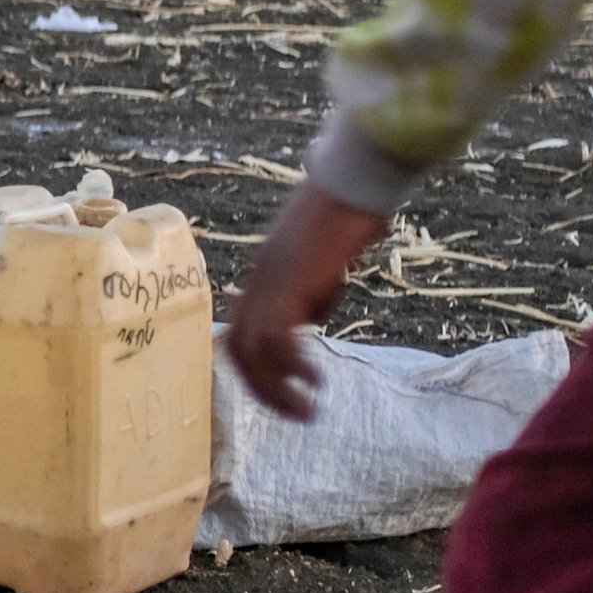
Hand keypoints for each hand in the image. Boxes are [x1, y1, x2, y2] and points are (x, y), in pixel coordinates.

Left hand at [221, 175, 390, 421]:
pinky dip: (290, 365)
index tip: (283, 392)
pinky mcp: (291, 280)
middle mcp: (259, 279)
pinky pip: (278, 335)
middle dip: (263, 389)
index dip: (256, 369)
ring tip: (308, 410)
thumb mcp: (325, 259)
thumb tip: (312, 316)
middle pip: (238, 348)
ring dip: (277, 387)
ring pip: (254, 348)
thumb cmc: (347, 212)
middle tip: (296, 414)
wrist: (353, 178)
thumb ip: (312, 287)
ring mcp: (271, 279)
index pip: (241, 333)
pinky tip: (315, 379)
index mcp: (264, 275)